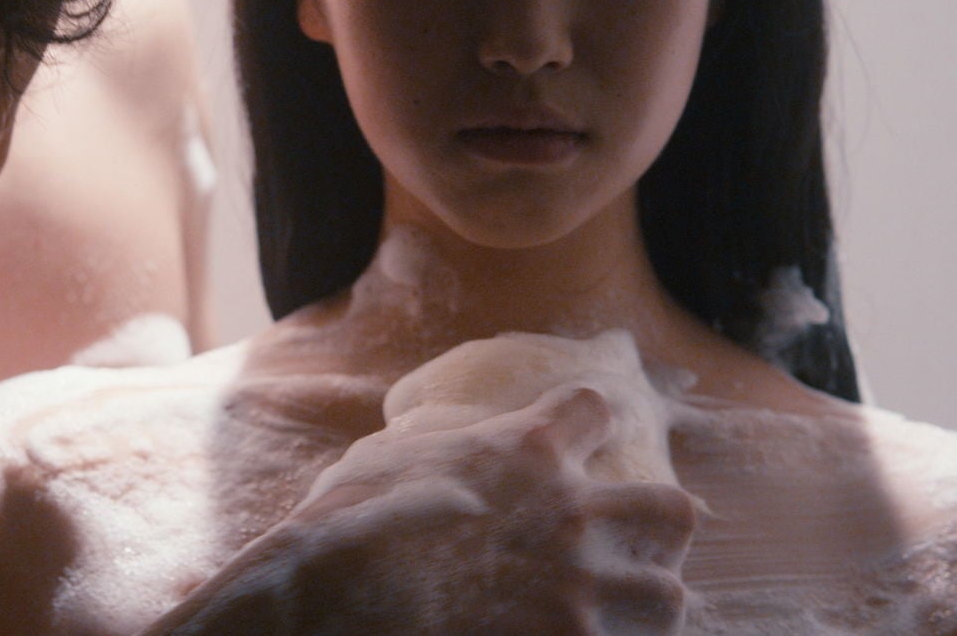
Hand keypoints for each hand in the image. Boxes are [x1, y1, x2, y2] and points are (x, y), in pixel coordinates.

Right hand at [139, 386, 694, 634]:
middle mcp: (569, 511)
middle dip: (657, 526)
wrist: (346, 589)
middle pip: (670, 508)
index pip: (595, 408)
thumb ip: (433, 448)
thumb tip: (420, 447)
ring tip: (615, 608)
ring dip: (645, 601)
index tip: (565, 442)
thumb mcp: (387, 458)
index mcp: (527, 449)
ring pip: (667, 595)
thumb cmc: (349, 519)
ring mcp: (574, 585)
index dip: (583, 424)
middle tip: (623, 540)